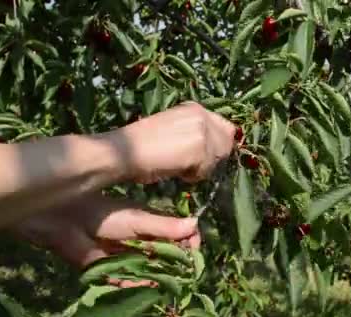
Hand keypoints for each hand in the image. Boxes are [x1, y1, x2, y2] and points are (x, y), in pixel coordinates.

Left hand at [10, 193, 200, 269]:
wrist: (66, 222)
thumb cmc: (104, 213)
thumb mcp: (138, 220)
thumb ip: (165, 227)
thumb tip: (196, 224)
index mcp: (150, 225)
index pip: (177, 235)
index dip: (188, 242)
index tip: (194, 251)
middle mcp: (141, 241)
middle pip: (166, 255)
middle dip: (177, 264)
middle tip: (185, 272)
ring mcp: (128, 257)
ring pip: (150, 270)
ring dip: (160, 277)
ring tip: (169, 283)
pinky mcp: (112, 271)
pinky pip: (131, 281)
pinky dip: (139, 285)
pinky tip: (148, 287)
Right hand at [116, 102, 236, 183]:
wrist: (123, 152)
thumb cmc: (140, 144)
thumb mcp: (171, 129)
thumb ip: (193, 132)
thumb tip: (214, 147)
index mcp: (194, 107)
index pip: (224, 127)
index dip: (217, 144)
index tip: (202, 156)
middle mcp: (202, 114)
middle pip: (226, 142)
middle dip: (213, 157)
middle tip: (189, 165)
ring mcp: (202, 131)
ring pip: (218, 158)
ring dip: (202, 168)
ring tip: (179, 167)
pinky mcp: (200, 150)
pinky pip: (207, 171)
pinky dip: (193, 176)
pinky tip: (176, 172)